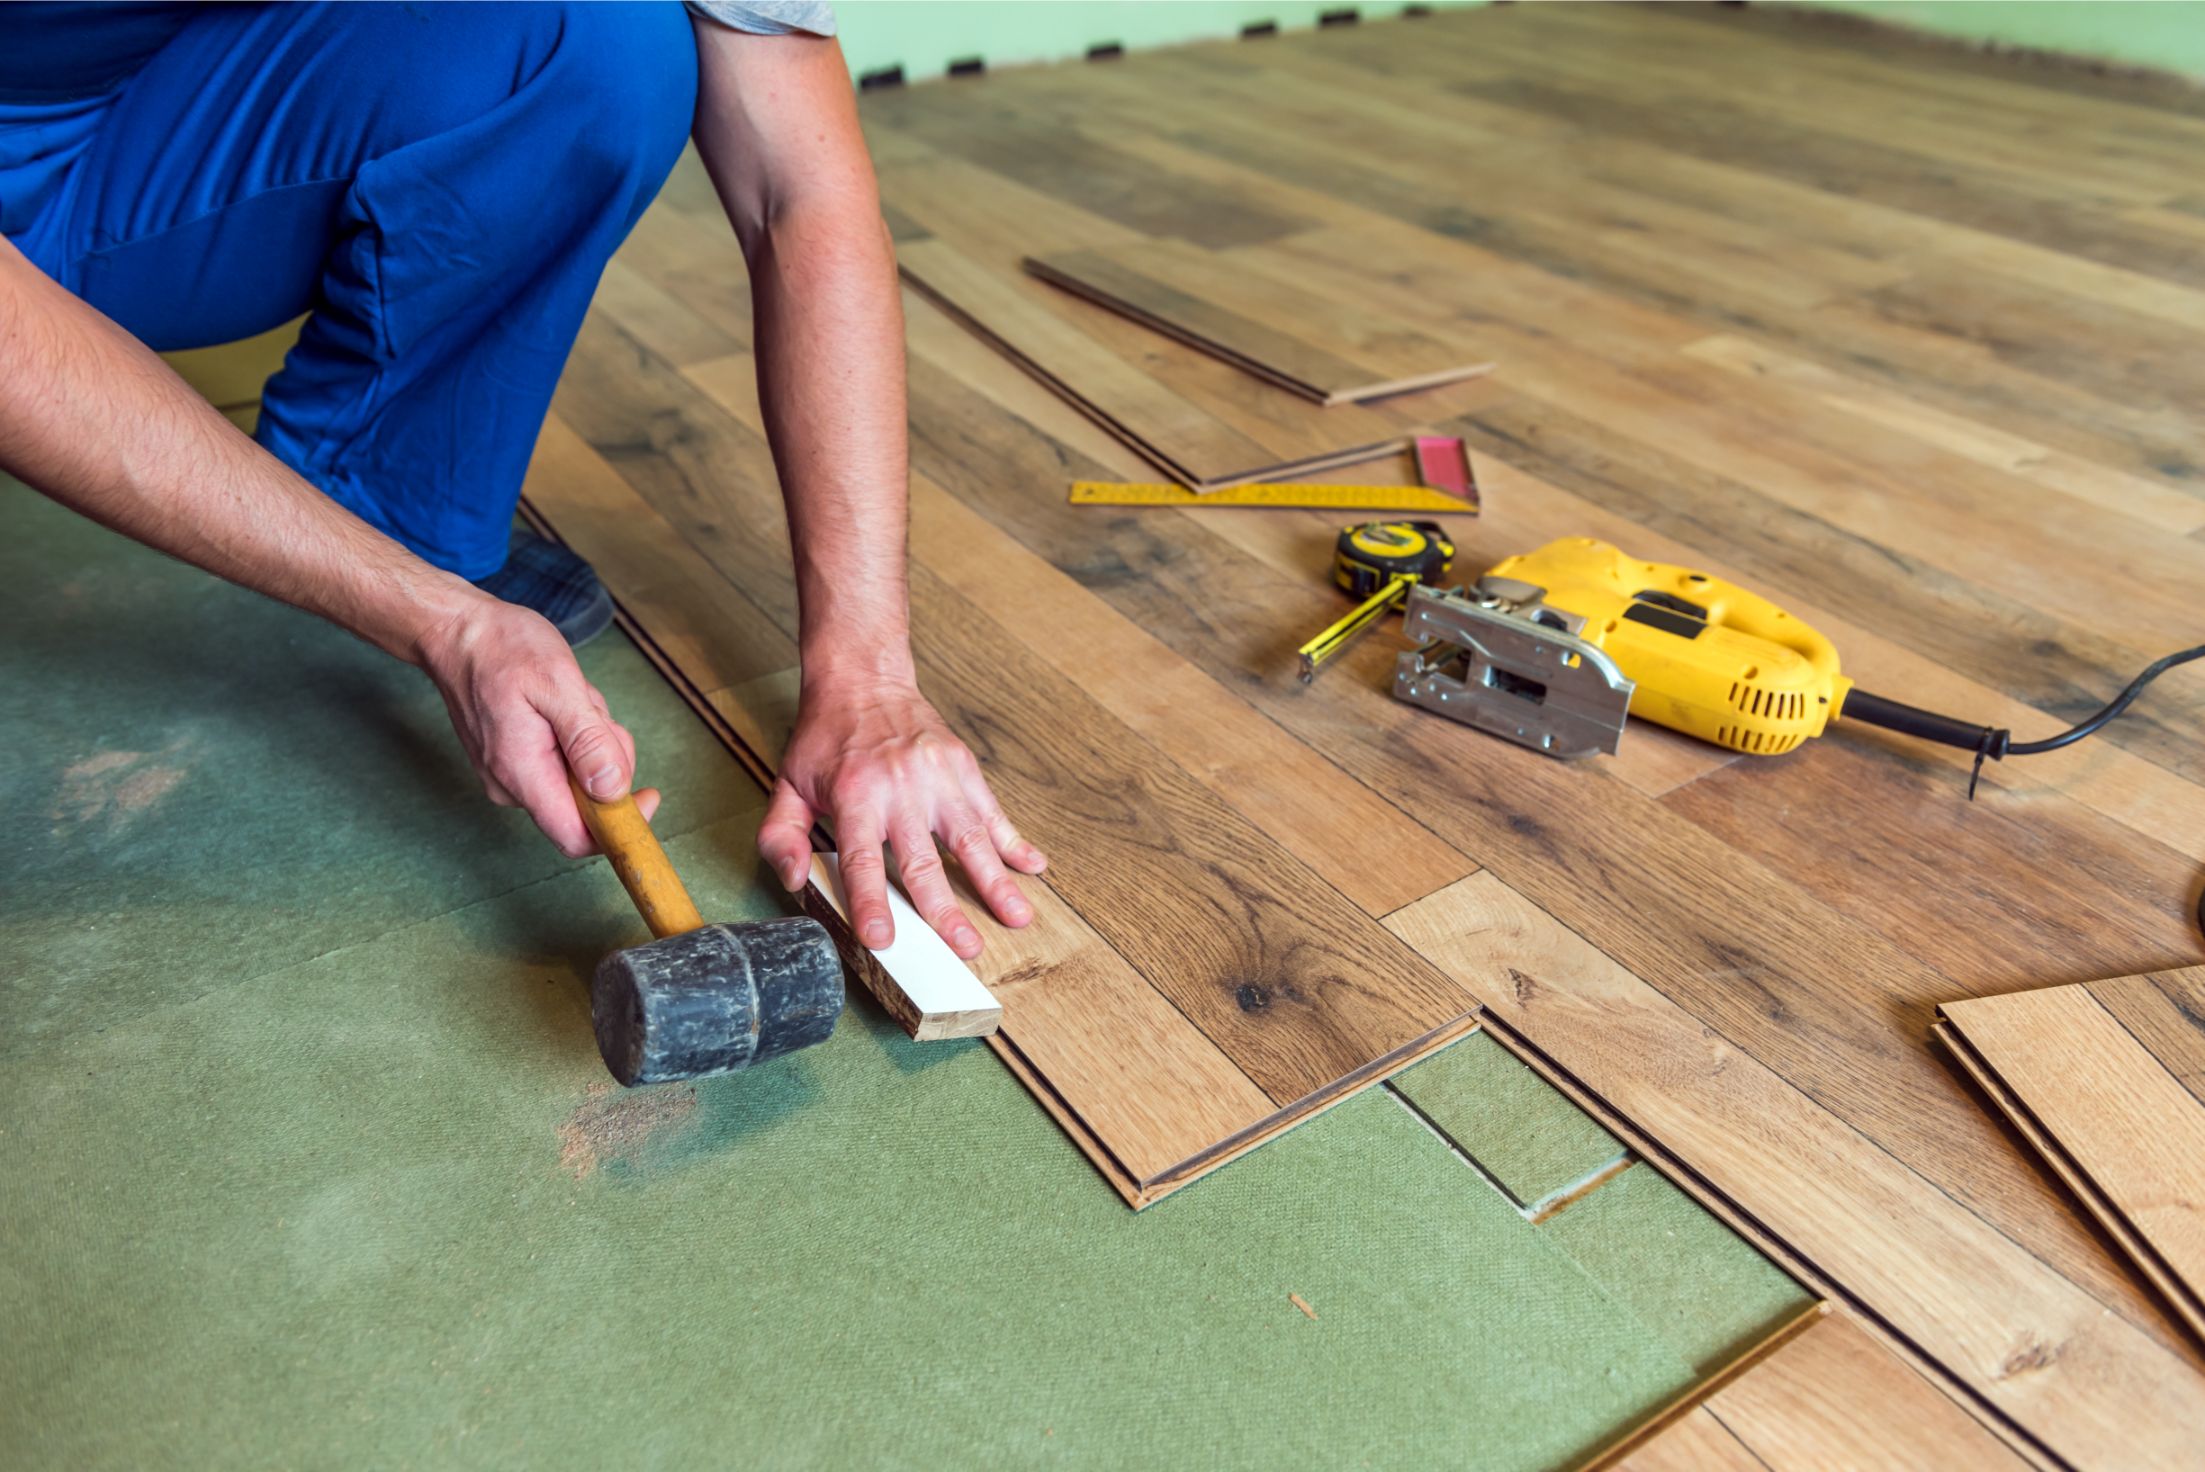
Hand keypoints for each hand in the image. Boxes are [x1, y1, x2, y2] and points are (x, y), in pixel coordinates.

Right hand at [415, 595, 658, 856]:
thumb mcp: (558, 683)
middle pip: (587, 804)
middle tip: (592, 710)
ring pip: (578, 780)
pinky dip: (575, 736)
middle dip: (607, 760)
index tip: (650, 793)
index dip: (621, 826)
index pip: (576, 837)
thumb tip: (614, 789)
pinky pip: (563, 764)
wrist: (456, 633)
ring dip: (592, 741)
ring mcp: (509, 777)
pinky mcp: (513, 763)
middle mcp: (511, 787)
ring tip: (570, 699)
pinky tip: (559, 704)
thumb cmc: (502, 649)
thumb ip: (588, 740)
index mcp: (522, 774)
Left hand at [758, 673, 1045, 958]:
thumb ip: (782, 836)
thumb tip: (794, 881)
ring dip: (995, 881)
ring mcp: (937, 777)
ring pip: (970, 838)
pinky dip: (1015, 840)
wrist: (864, 678)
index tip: (883, 939)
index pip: (862, 860)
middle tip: (965, 949)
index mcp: (855, 796)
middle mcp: (900, 788)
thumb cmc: (826, 738)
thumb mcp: (788, 783)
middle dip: (945, 909)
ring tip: (1017, 918)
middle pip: (925, 860)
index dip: (871, 902)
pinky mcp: (963, 767)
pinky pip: (992, 810)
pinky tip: (1034, 866)